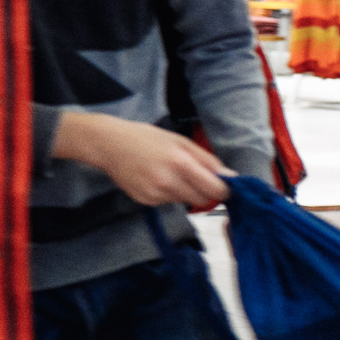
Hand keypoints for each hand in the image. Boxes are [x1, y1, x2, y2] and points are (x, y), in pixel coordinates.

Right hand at [51, 110, 231, 207]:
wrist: (109, 145)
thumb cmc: (146, 138)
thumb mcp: (180, 141)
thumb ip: (207, 160)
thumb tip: (230, 177)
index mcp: (180, 163)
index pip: (215, 190)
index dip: (224, 190)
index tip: (223, 186)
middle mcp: (168, 183)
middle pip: (202, 201)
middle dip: (205, 192)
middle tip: (196, 177)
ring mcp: (155, 195)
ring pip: (185, 201)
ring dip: (185, 191)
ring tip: (169, 173)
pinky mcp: (146, 202)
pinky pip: (168, 202)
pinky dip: (168, 193)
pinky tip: (155, 179)